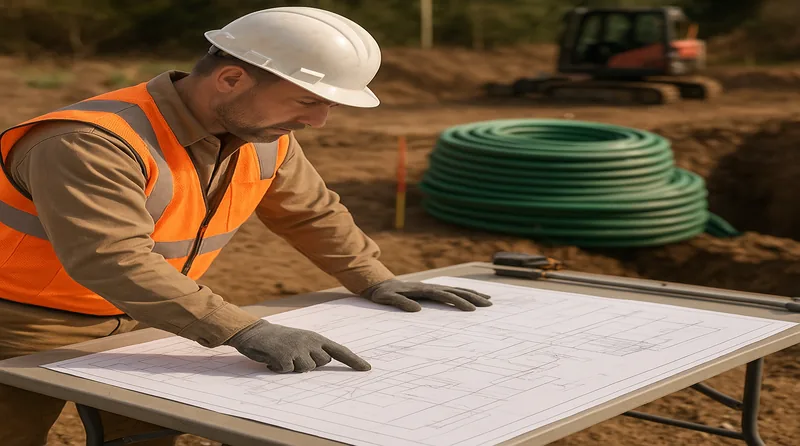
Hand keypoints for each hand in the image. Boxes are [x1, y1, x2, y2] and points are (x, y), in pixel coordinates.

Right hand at [226, 320, 370, 372]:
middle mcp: (310, 341)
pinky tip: (273, 359)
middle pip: (322, 363)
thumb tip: (322, 363)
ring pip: (306, 370)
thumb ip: (314, 350)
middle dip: (310, 364)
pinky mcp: (285, 356)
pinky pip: (288, 371)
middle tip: (294, 355)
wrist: (254, 332)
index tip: (367, 369)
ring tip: (283, 356)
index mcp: (316, 337)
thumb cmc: (280, 339)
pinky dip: (279, 368)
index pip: (339, 350)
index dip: (353, 360)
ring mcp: (298, 348)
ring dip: (294, 367)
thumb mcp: (301, 341)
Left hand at [361, 279, 492, 311]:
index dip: (458, 301)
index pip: (444, 295)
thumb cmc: (382, 294)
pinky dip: (463, 293)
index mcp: (422, 289)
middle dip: (473, 297)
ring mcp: (431, 287)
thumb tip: (418, 310)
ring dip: (472, 294)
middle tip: (489, 304)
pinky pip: (451, 291)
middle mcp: (430, 287)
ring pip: (456, 290)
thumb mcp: (387, 298)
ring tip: (488, 300)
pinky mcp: (431, 290)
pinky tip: (472, 297)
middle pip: (455, 291)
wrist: (379, 283)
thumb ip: (401, 303)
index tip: (471, 309)